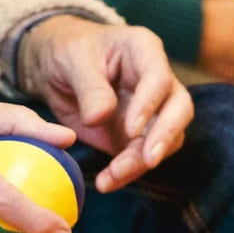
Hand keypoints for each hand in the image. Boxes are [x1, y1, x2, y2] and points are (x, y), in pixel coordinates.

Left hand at [17, 15, 193, 192]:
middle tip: (148, 160)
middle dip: (165, 136)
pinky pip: (142, 157)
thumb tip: (100, 117)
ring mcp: (151, 110)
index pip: (159, 78)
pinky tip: (107, 182)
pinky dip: (127, 172)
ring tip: (113, 176)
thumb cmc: (67, 50)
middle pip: (179, 109)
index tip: (131, 129)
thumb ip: (89, 87)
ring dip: (142, 161)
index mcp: (143, 50)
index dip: (150, 104)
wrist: (54, 67)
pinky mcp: (137, 135)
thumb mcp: (72, 59)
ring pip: (165, 139)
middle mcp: (157, 80)